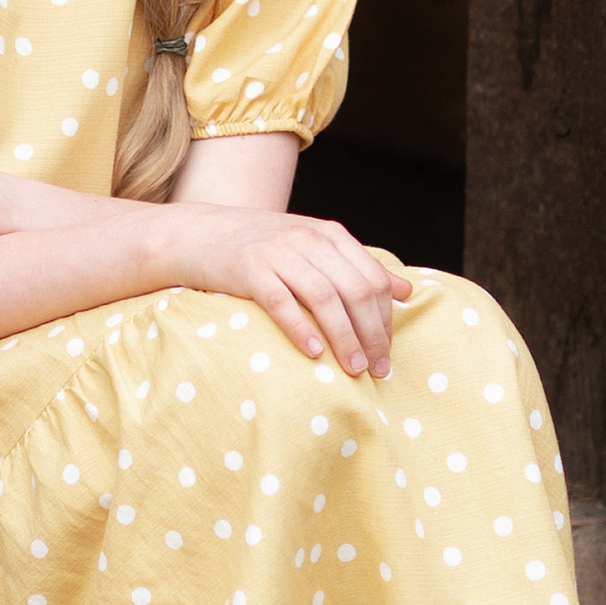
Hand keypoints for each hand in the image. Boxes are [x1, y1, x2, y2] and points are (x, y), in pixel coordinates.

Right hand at [185, 208, 412, 377]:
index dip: (385, 320)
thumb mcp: (314, 248)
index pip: (373, 279)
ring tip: (353, 370)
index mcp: (329, 235)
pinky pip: (281, 301)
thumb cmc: (262, 247)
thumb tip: (406, 291)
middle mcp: (307, 239)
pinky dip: (301, 328)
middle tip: (376, 370)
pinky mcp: (248, 269)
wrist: (199, 234)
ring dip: (344, 338)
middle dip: (371, 335)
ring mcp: (277, 252)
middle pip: (354, 290)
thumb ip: (358, 267)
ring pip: (324, 298)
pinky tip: (314, 353)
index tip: (386, 354)